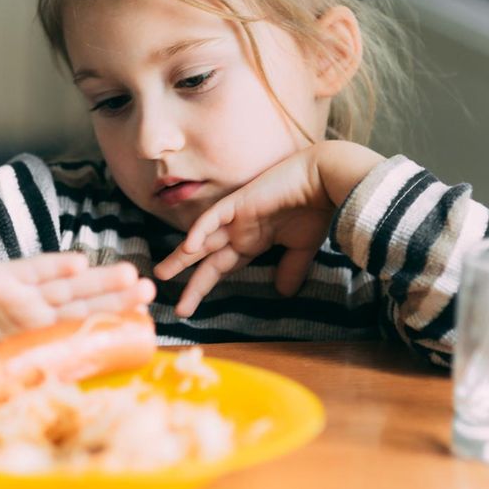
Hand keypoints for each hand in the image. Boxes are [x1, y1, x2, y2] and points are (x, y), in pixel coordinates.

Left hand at [153, 143, 384, 317]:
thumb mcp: (301, 248)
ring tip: (161, 273)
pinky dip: (201, 230)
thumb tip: (284, 293)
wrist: (327, 180)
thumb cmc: (317, 210)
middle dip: (187, 276)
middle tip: (167, 294)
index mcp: (252, 240)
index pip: (221, 267)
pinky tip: (189, 247)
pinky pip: (214, 217)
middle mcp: (240, 230)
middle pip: (205, 257)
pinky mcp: (239, 201)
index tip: (188, 308)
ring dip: (182, 255)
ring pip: (201, 238)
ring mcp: (237, 216)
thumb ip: (290, 269)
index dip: (203, 286)